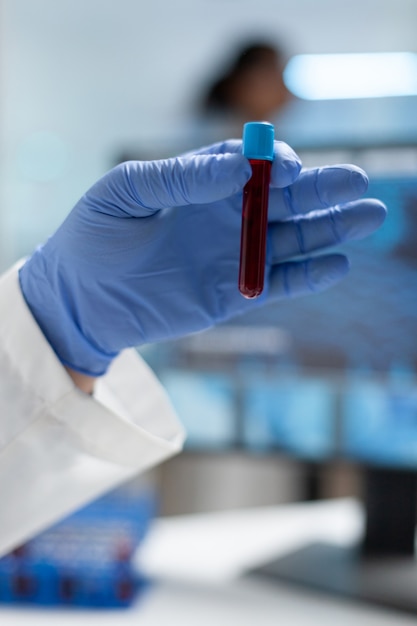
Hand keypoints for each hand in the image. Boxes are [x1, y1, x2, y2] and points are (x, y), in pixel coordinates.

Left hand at [19, 140, 385, 376]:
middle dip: (322, 189)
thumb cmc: (94, 238)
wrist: (80, 299)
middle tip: (358, 181)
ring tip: (368, 215)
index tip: (284, 169)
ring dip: (330, 228)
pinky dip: (308, 275)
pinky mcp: (233, 294)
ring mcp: (232, 255)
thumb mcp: (126, 192)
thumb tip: (238, 168)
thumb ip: (179, 177)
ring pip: (291, 239)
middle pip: (284, 198)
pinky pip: (278, 282)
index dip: (274, 164)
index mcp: (201, 183)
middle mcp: (225, 216)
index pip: (251, 165)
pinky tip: (338, 263)